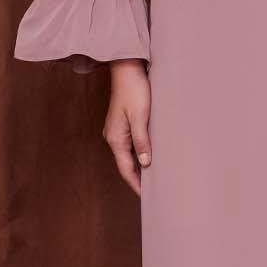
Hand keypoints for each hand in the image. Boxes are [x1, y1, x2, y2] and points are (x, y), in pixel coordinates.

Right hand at [103, 59, 151, 194]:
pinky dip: (138, 154)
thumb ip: (142, 141)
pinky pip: (129, 145)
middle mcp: (113, 137)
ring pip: (127, 155)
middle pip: (126, 164)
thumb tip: (145, 163)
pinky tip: (148, 156)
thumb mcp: (140, 117)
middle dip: (138, 178)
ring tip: (154, 177)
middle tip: (154, 190)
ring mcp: (116, 131)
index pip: (126, 169)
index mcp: (115, 138)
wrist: (127, 70)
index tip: (147, 197)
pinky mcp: (121, 124)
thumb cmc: (134, 91)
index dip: (136, 184)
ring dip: (139, 166)